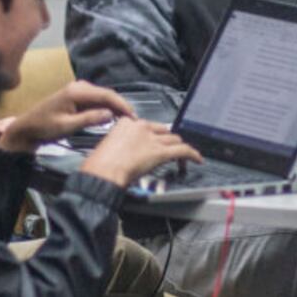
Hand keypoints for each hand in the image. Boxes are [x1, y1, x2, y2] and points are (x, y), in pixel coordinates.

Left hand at [0, 81, 134, 152]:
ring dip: (115, 107)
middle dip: (121, 106)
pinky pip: (97, 100)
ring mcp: (79, 90)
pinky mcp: (78, 97)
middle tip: (134, 120)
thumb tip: (110, 114)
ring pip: (103, 97)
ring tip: (126, 120)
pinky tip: (113, 117)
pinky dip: (106, 108)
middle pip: (107, 94)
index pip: (106, 95)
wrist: (27, 128)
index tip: (133, 117)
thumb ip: (89, 119)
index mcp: (77, 91)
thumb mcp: (66, 126)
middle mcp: (80, 87)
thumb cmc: (44, 127)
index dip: (122, 105)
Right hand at [79, 119, 202, 187]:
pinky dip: (192, 154)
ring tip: (183, 156)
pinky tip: (197, 159)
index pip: (147, 126)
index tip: (152, 142)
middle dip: (167, 140)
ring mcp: (152, 139)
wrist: (102, 172)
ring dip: (180, 148)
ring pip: (174, 139)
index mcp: (126, 123)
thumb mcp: (107, 147)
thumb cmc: (99, 165)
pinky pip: (182, 150)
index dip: (152, 136)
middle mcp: (142, 127)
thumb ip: (120, 145)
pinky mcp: (161, 152)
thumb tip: (126, 152)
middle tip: (168, 149)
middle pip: (163, 131)